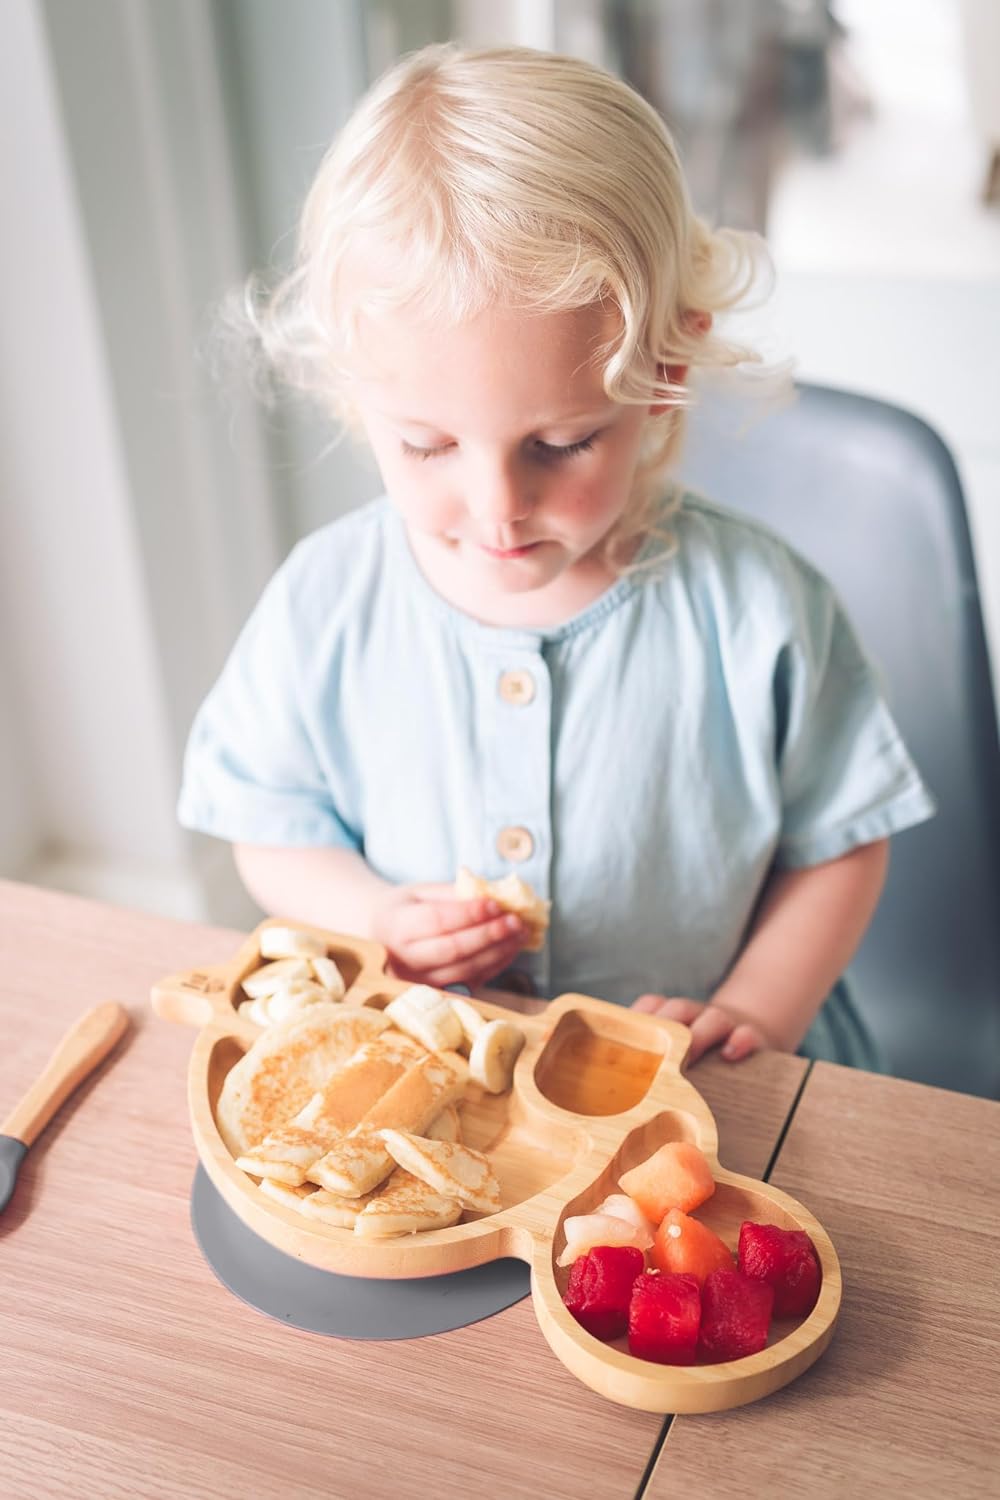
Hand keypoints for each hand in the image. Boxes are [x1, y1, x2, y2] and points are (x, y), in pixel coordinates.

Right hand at [372, 883, 525, 988]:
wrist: (378, 936)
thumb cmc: (404, 908)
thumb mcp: (420, 892)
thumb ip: (452, 894)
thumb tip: (497, 897)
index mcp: (395, 925)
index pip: (436, 921)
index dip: (469, 914)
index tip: (496, 904)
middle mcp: (402, 959)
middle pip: (452, 950)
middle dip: (488, 935)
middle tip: (516, 921)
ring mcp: (416, 981)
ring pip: (463, 970)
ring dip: (497, 953)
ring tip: (520, 935)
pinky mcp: (433, 993)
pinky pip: (469, 982)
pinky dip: (493, 967)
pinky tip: (510, 950)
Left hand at [630, 994, 771, 1064]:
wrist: (747, 1034)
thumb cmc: (699, 1050)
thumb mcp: (675, 1048)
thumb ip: (650, 1059)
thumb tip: (614, 1083)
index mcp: (674, 1015)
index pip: (651, 1006)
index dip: (638, 1016)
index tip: (622, 1034)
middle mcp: (697, 1015)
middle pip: (678, 1009)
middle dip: (666, 1024)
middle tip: (654, 1051)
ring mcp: (724, 1024)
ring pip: (713, 1018)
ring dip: (699, 1036)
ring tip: (689, 1058)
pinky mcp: (751, 1036)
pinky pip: (747, 1034)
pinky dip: (740, 1041)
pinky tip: (729, 1054)